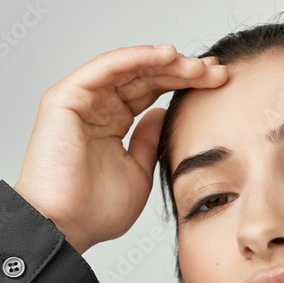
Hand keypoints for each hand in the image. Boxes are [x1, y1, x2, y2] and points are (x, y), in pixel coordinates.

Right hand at [14, 44, 227, 254]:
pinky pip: (105, 68)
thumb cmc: (96, 210)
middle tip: (217, 70)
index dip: (185, 83)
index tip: (218, 82)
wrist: (66, 226)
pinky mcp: (66, 98)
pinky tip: (165, 56)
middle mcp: (97, 106)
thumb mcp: (139, 170)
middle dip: (183, 71)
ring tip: (198, 65)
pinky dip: (135, 58)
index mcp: (113, 122)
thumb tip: (164, 113)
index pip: (153, 91)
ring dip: (165, 63)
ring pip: (129, 68)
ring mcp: (81, 100)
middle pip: (145, 76)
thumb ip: (150, 140)